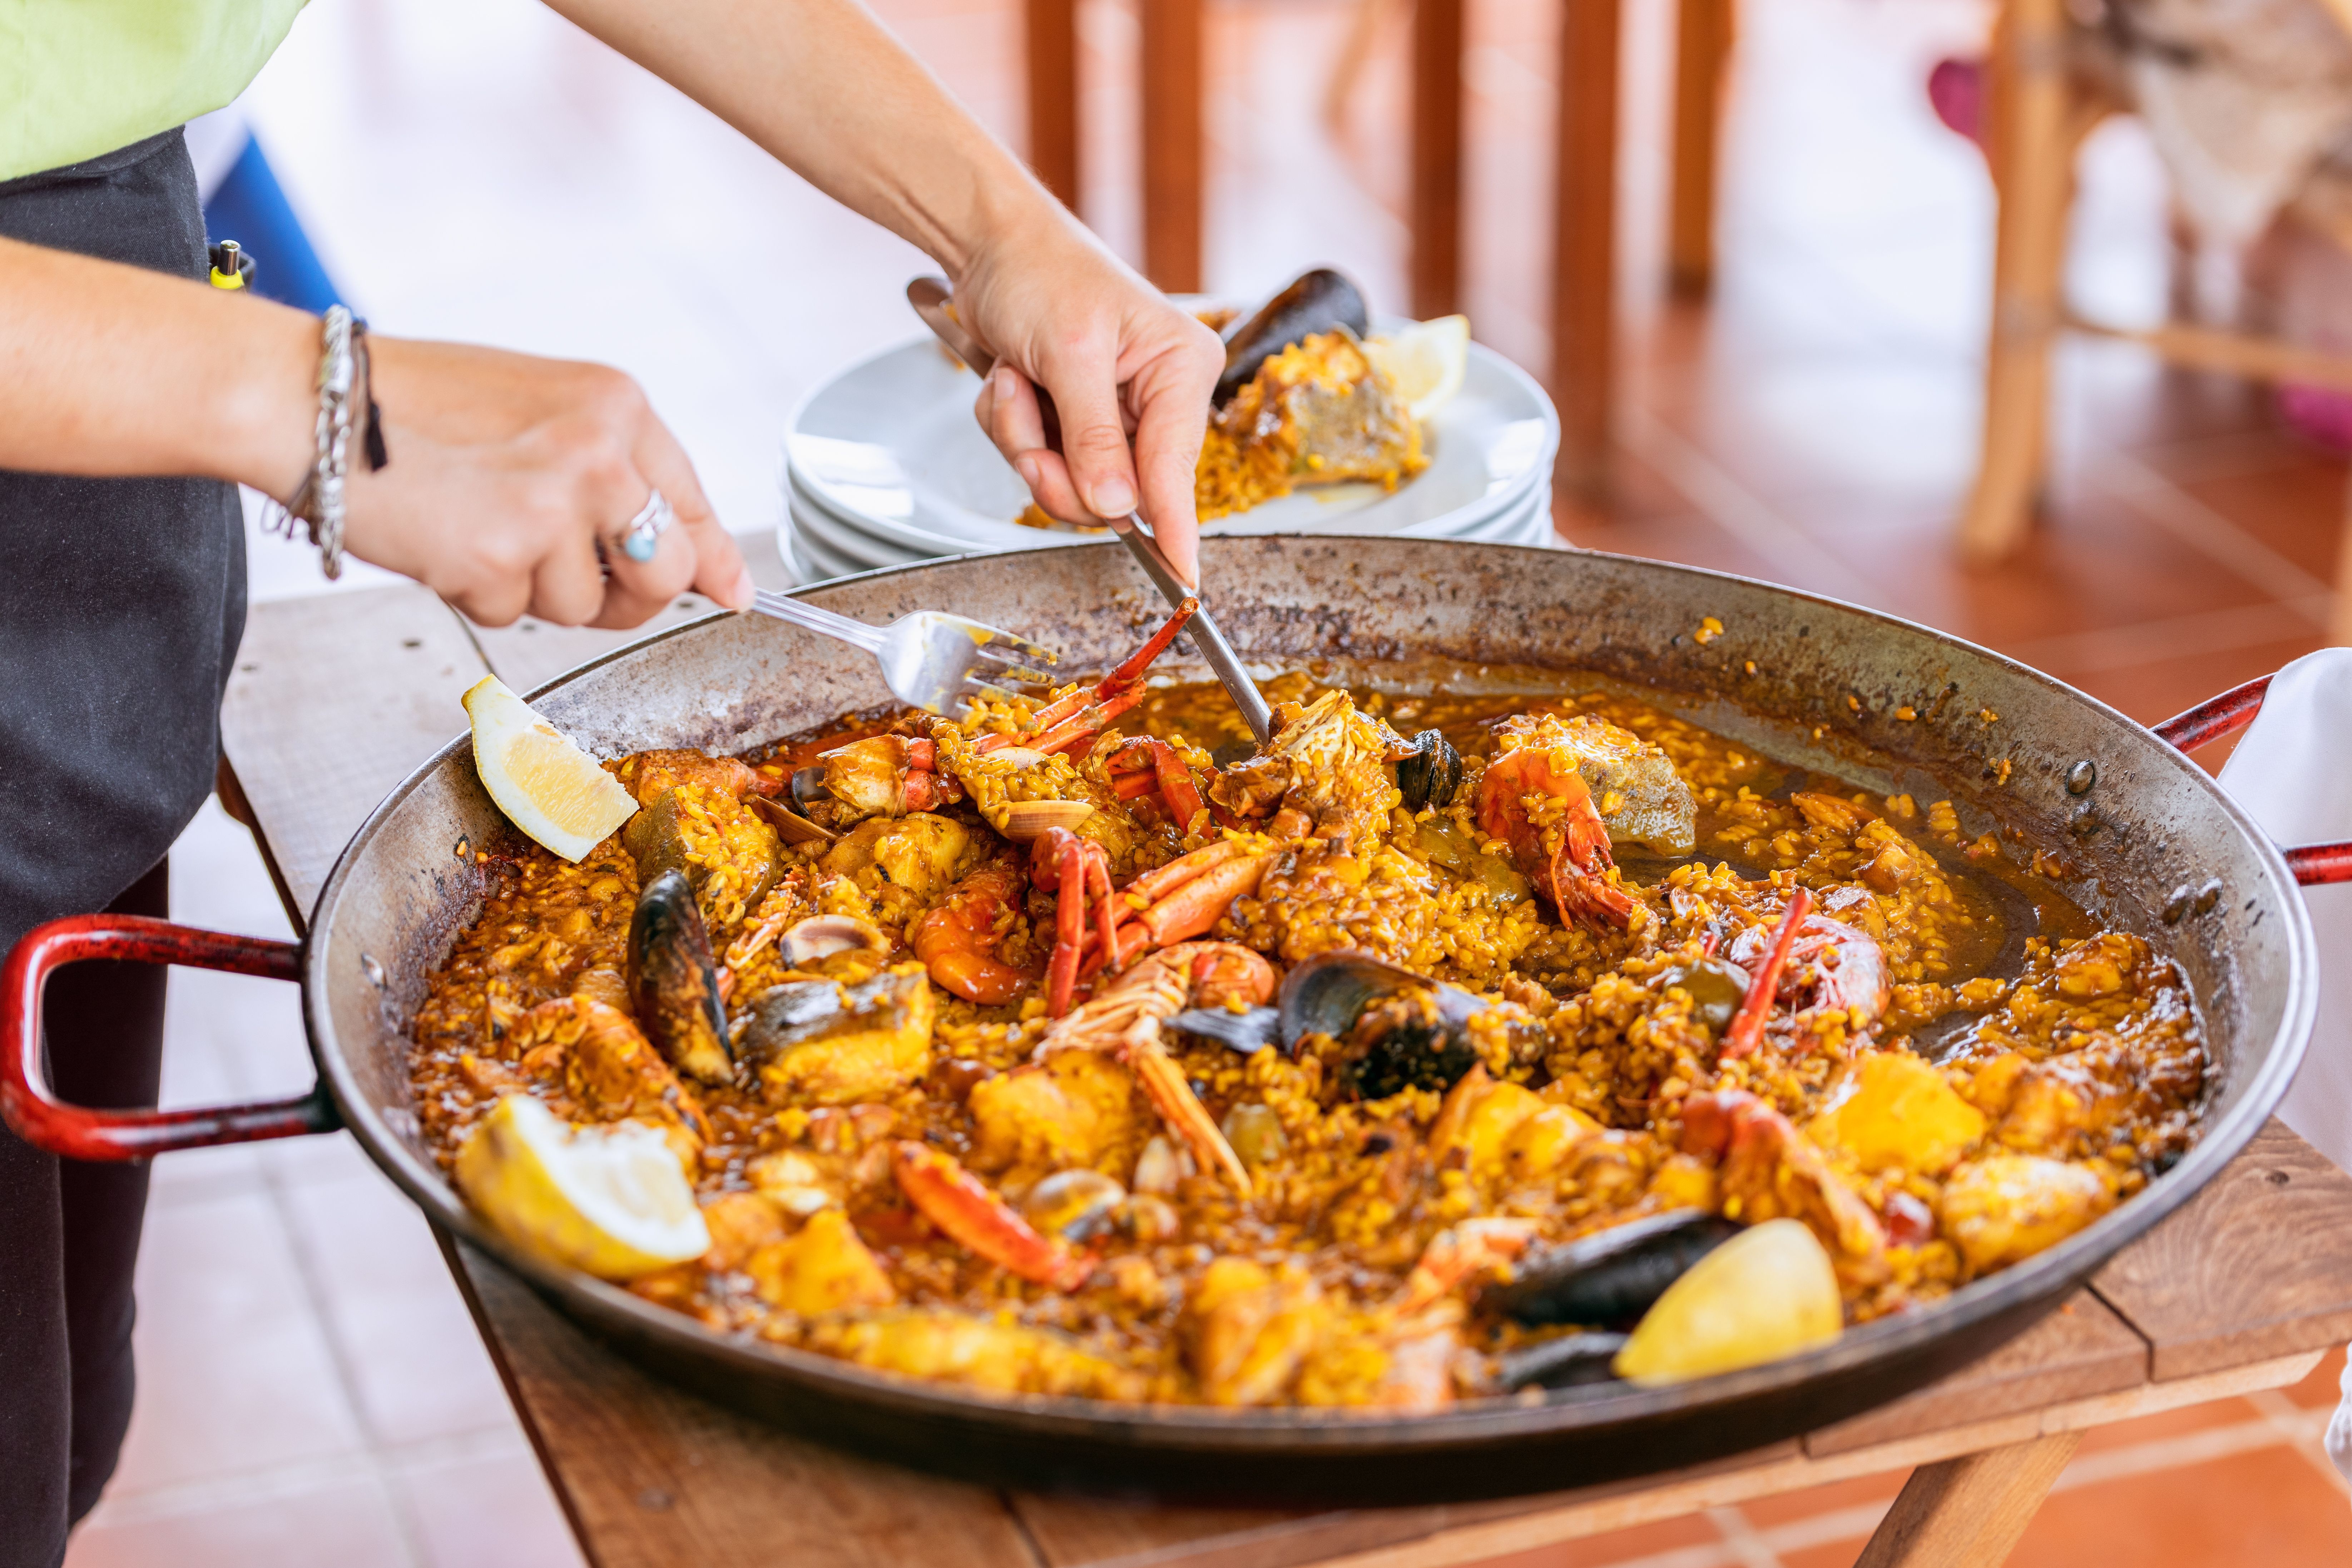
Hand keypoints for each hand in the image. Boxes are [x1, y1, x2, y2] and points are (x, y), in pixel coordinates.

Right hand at [335, 339, 753, 628]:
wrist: (314, 400)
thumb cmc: (418, 405)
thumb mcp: (541, 411)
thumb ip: (618, 474)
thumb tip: (709, 568)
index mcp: (615, 407)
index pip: (694, 502)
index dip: (712, 559)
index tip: (731, 590)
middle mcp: (598, 453)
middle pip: (664, 573)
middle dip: (624, 594)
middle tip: (568, 573)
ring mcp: (552, 507)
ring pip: (582, 604)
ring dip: (532, 587)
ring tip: (477, 525)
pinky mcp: (500, 556)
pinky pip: (513, 614)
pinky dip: (478, 592)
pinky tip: (445, 538)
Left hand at [957, 215, 1222, 584]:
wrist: (989, 245)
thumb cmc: (1040, 273)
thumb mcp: (1070, 352)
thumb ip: (1095, 435)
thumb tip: (1121, 506)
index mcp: (1180, 369)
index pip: (1178, 468)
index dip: (1177, 529)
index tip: (1185, 582)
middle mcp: (1158, 398)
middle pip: (1119, 490)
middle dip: (1058, 466)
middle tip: (1026, 421)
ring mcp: (1116, 415)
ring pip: (1074, 484)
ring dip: (1027, 443)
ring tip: (1015, 383)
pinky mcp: (1077, 422)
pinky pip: (1044, 462)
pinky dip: (1014, 430)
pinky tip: (1012, 381)